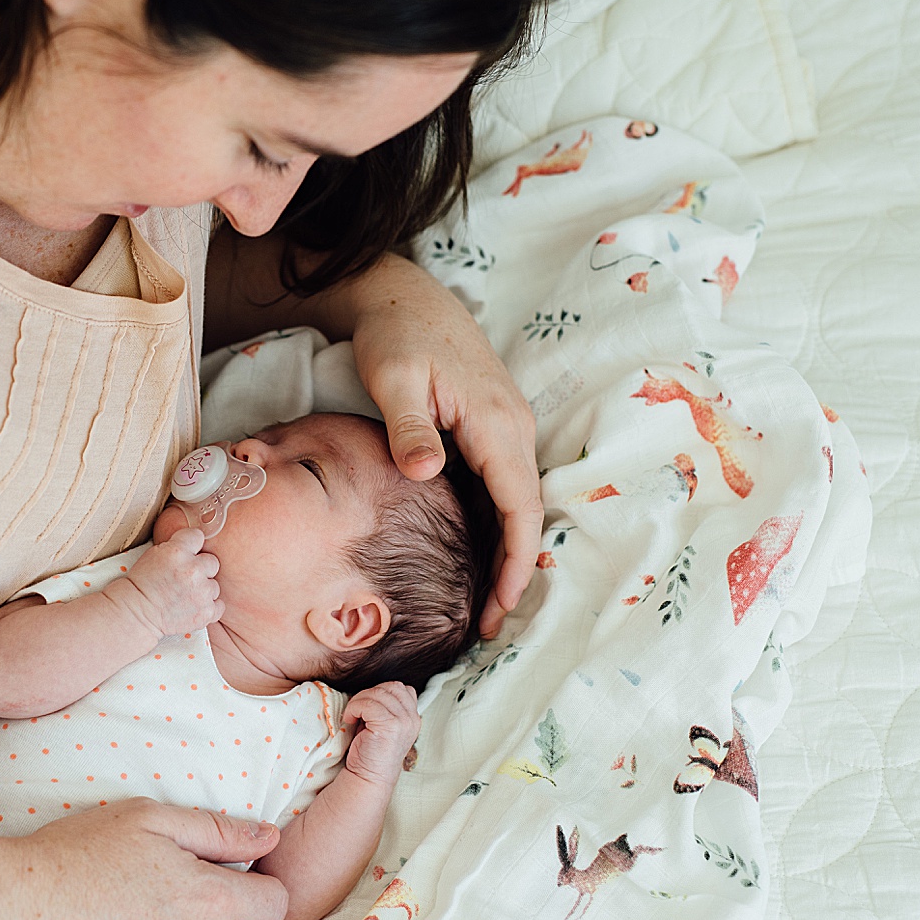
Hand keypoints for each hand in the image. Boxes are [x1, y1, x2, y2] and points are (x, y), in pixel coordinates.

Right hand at [108, 528, 222, 636]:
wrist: (137, 613)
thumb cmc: (142, 585)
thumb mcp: (154, 554)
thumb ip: (177, 547)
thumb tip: (194, 543)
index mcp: (178, 551)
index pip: (198, 536)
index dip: (192, 545)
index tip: (187, 553)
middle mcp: (193, 569)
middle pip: (212, 562)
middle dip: (201, 569)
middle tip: (186, 579)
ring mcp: (202, 592)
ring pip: (214, 586)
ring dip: (203, 590)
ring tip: (186, 596)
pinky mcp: (206, 612)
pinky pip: (219, 605)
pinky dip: (208, 608)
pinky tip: (194, 607)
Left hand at [339, 682, 421, 785]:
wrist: (368, 777)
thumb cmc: (370, 751)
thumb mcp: (383, 725)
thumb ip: (386, 707)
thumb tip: (372, 689)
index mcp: (413, 718)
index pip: (402, 688)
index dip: (382, 691)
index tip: (368, 706)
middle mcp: (412, 718)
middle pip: (391, 687)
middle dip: (369, 694)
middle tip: (357, 709)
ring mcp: (403, 722)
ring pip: (377, 693)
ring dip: (359, 701)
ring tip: (353, 716)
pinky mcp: (390, 726)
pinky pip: (367, 704)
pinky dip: (354, 708)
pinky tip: (350, 720)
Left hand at [348, 256, 543, 636]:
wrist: (403, 295)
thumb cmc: (396, 334)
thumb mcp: (394, 377)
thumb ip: (409, 427)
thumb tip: (426, 473)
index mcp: (495, 420)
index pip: (518, 506)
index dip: (514, 561)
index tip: (501, 607)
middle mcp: (512, 426)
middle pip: (525, 512)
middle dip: (514, 571)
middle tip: (490, 625)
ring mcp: (506, 425)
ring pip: (517, 500)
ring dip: (506, 550)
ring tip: (484, 602)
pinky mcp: (491, 426)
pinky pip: (503, 484)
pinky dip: (495, 523)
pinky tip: (474, 552)